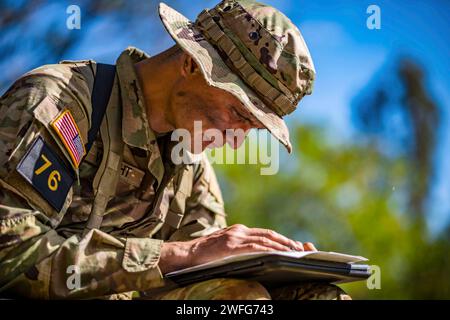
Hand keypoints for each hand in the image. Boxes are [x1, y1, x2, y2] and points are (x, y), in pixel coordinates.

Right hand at [158, 224, 316, 273]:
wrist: (187, 254)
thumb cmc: (204, 254)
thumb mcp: (224, 245)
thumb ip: (238, 246)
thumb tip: (253, 253)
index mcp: (238, 230)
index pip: (264, 233)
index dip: (280, 239)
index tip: (291, 245)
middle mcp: (239, 231)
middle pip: (268, 234)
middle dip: (285, 241)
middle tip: (298, 248)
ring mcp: (235, 237)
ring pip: (265, 240)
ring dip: (281, 246)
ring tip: (293, 252)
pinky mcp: (232, 246)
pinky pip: (255, 247)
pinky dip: (269, 250)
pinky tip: (277, 254)